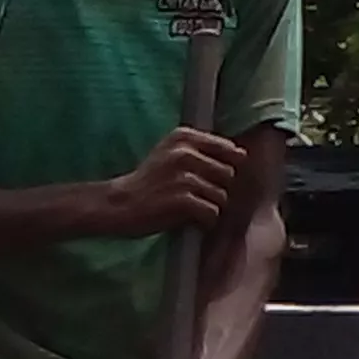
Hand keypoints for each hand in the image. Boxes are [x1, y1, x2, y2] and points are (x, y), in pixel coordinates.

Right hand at [98, 127, 246, 238]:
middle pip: (228, 174)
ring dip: (210, 207)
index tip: (211, 180)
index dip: (226, 168)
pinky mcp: (182, 201)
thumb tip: (241, 155)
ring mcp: (184, 177)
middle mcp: (185, 153)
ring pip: (222, 195)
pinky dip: (204, 222)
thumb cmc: (146, 183)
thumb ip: (199, 150)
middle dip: (218, 189)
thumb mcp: (168, 153)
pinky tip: (189, 222)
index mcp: (183, 137)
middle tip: (199, 199)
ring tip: (191, 211)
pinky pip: (212, 213)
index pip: (228, 149)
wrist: (116, 205)